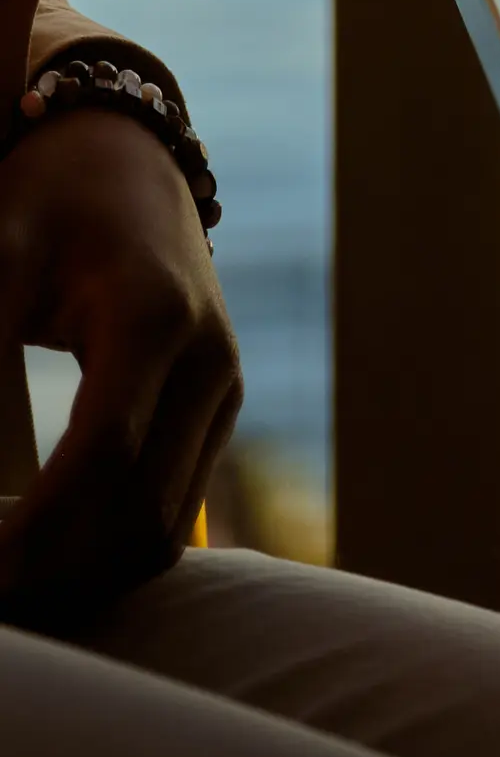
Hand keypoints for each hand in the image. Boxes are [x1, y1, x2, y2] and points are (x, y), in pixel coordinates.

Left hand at [0, 106, 238, 625]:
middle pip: (141, 513)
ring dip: (80, 580)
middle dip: (53, 573)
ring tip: (3, 592)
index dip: (36, 528)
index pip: (105, 454)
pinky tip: (37, 567)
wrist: (126, 164)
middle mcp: (208, 361)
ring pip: (161, 533)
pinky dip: (103, 558)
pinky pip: (167, 516)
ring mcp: (222, 392)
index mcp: (157, 317)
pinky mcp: (215, 414)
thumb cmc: (49, 203)